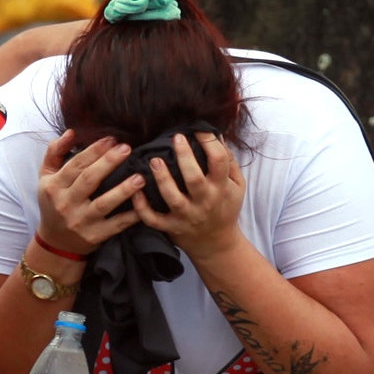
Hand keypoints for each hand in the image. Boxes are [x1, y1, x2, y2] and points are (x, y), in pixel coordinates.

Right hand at [35, 130, 142, 256]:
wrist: (55, 242)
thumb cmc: (53, 202)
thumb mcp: (46, 176)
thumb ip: (55, 152)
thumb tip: (72, 132)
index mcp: (54, 186)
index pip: (76, 164)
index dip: (94, 150)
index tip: (111, 139)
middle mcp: (66, 204)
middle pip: (89, 180)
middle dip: (109, 162)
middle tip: (127, 148)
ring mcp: (80, 222)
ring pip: (104, 204)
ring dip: (123, 190)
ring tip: (140, 177)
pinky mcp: (94, 236)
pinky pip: (116, 225)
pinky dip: (130, 217)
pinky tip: (143, 205)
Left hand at [137, 131, 245, 260]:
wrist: (217, 244)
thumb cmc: (225, 208)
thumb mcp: (237, 186)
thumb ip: (229, 162)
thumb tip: (216, 135)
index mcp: (220, 188)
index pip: (218, 161)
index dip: (209, 142)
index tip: (198, 129)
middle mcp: (204, 201)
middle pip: (194, 179)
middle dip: (184, 157)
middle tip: (176, 138)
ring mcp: (186, 216)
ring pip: (172, 198)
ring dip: (162, 179)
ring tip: (154, 160)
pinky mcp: (171, 227)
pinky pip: (153, 219)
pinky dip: (142, 207)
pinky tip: (136, 191)